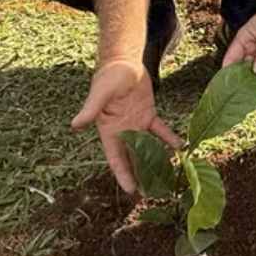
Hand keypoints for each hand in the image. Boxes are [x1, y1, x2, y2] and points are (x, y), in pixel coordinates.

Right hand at [71, 59, 182, 192]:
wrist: (122, 62)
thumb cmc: (108, 76)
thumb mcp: (100, 93)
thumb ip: (90, 109)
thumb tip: (75, 125)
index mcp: (109, 130)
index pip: (115, 158)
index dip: (122, 174)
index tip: (131, 190)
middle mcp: (123, 131)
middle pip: (132, 158)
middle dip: (140, 175)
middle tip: (152, 193)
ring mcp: (136, 124)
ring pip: (147, 148)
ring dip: (156, 161)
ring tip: (167, 177)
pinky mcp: (148, 114)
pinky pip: (160, 130)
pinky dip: (169, 138)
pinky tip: (181, 147)